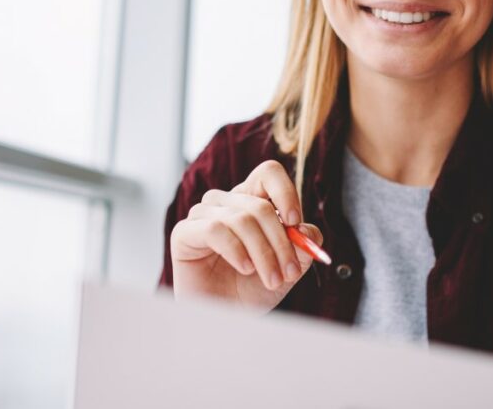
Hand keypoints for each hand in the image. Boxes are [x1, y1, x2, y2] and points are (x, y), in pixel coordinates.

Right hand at [170, 160, 324, 309]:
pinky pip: (214, 229)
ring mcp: (202, 215)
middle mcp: (225, 201)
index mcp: (250, 200)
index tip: (295, 222)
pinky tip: (245, 268)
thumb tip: (308, 230)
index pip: (268, 173)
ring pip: (240, 219)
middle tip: (289, 272)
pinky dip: (236, 250)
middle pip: (260, 205)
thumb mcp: (287, 268)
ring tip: (272, 279)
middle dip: (280, 242)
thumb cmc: (251, 290)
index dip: (285, 192)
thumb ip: (301, 246)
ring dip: (263, 253)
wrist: (223, 317)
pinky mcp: (184, 233)